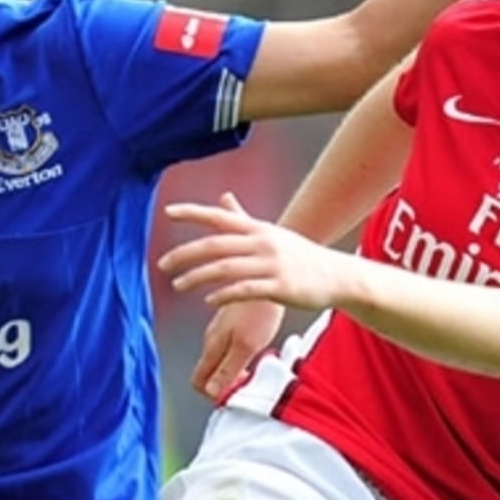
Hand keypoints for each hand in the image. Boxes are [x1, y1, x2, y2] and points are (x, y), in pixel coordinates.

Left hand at [160, 192, 346, 315]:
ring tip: (178, 285)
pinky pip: (245, 290)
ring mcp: (271, 264)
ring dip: (198, 276)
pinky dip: (223, 295)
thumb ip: (244, 220)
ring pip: (225, 268)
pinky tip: (208, 301)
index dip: (193, 213)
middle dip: (185, 253)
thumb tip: (224, 198)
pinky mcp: (279, 287)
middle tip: (162, 264)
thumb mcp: (271, 234)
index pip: (219, 217)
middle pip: (215, 244)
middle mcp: (262, 243)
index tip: (168, 212)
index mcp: (258, 229)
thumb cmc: (300, 257)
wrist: (337, 276)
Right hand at [190, 297, 284, 403]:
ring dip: (234, 367)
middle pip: (209, 372)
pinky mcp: (231, 318)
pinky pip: (228, 344)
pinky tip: (257, 343)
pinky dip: (239, 352)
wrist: (266, 273)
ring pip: (219, 358)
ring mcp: (220, 327)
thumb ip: (228, 370)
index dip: (213, 394)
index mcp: (212, 346)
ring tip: (256, 360)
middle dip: (226, 383)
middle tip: (249, 378)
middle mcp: (211, 337)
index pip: (198, 382)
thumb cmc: (259, 309)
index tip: (235, 392)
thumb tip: (212, 393)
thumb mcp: (246, 345)